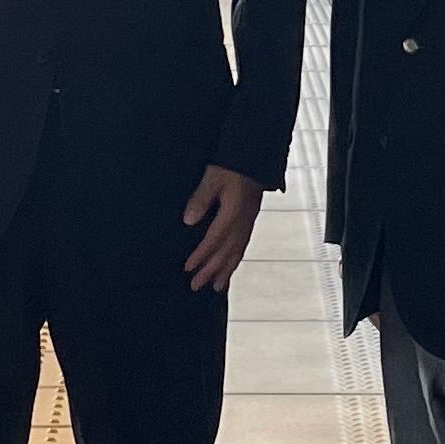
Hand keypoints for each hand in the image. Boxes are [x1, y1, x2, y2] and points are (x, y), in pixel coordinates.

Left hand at [179, 165, 261, 290]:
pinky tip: (230, 267)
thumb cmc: (233, 164)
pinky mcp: (251, 219)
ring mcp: (249, 221)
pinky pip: (243, 245)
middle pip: (226, 252)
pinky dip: (236, 260)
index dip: (201, 255)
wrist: (256, 156)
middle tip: (196, 286)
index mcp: (233, 212)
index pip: (214, 240)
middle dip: (211, 270)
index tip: (188, 268)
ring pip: (237, 252)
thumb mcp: (213, 176)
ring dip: (225, 270)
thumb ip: (201, 198)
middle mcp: (243, 221)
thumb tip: (188, 221)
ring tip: (216, 287)